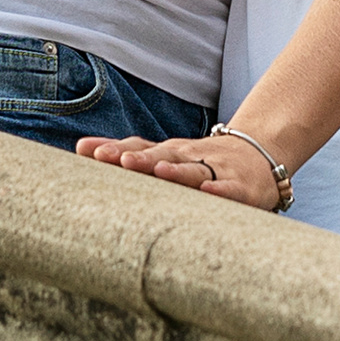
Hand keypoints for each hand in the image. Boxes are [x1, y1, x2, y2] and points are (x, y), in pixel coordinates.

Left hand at [74, 132, 283, 210]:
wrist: (259, 154)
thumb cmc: (200, 161)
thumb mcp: (165, 155)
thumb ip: (127, 153)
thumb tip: (80, 148)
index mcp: (169, 152)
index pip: (139, 148)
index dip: (116, 150)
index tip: (89, 152)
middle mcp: (189, 157)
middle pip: (163, 156)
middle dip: (142, 159)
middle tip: (120, 161)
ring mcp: (216, 170)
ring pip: (195, 170)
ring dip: (177, 171)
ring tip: (159, 171)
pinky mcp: (240, 187)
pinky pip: (229, 189)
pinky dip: (220, 191)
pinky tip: (209, 192)